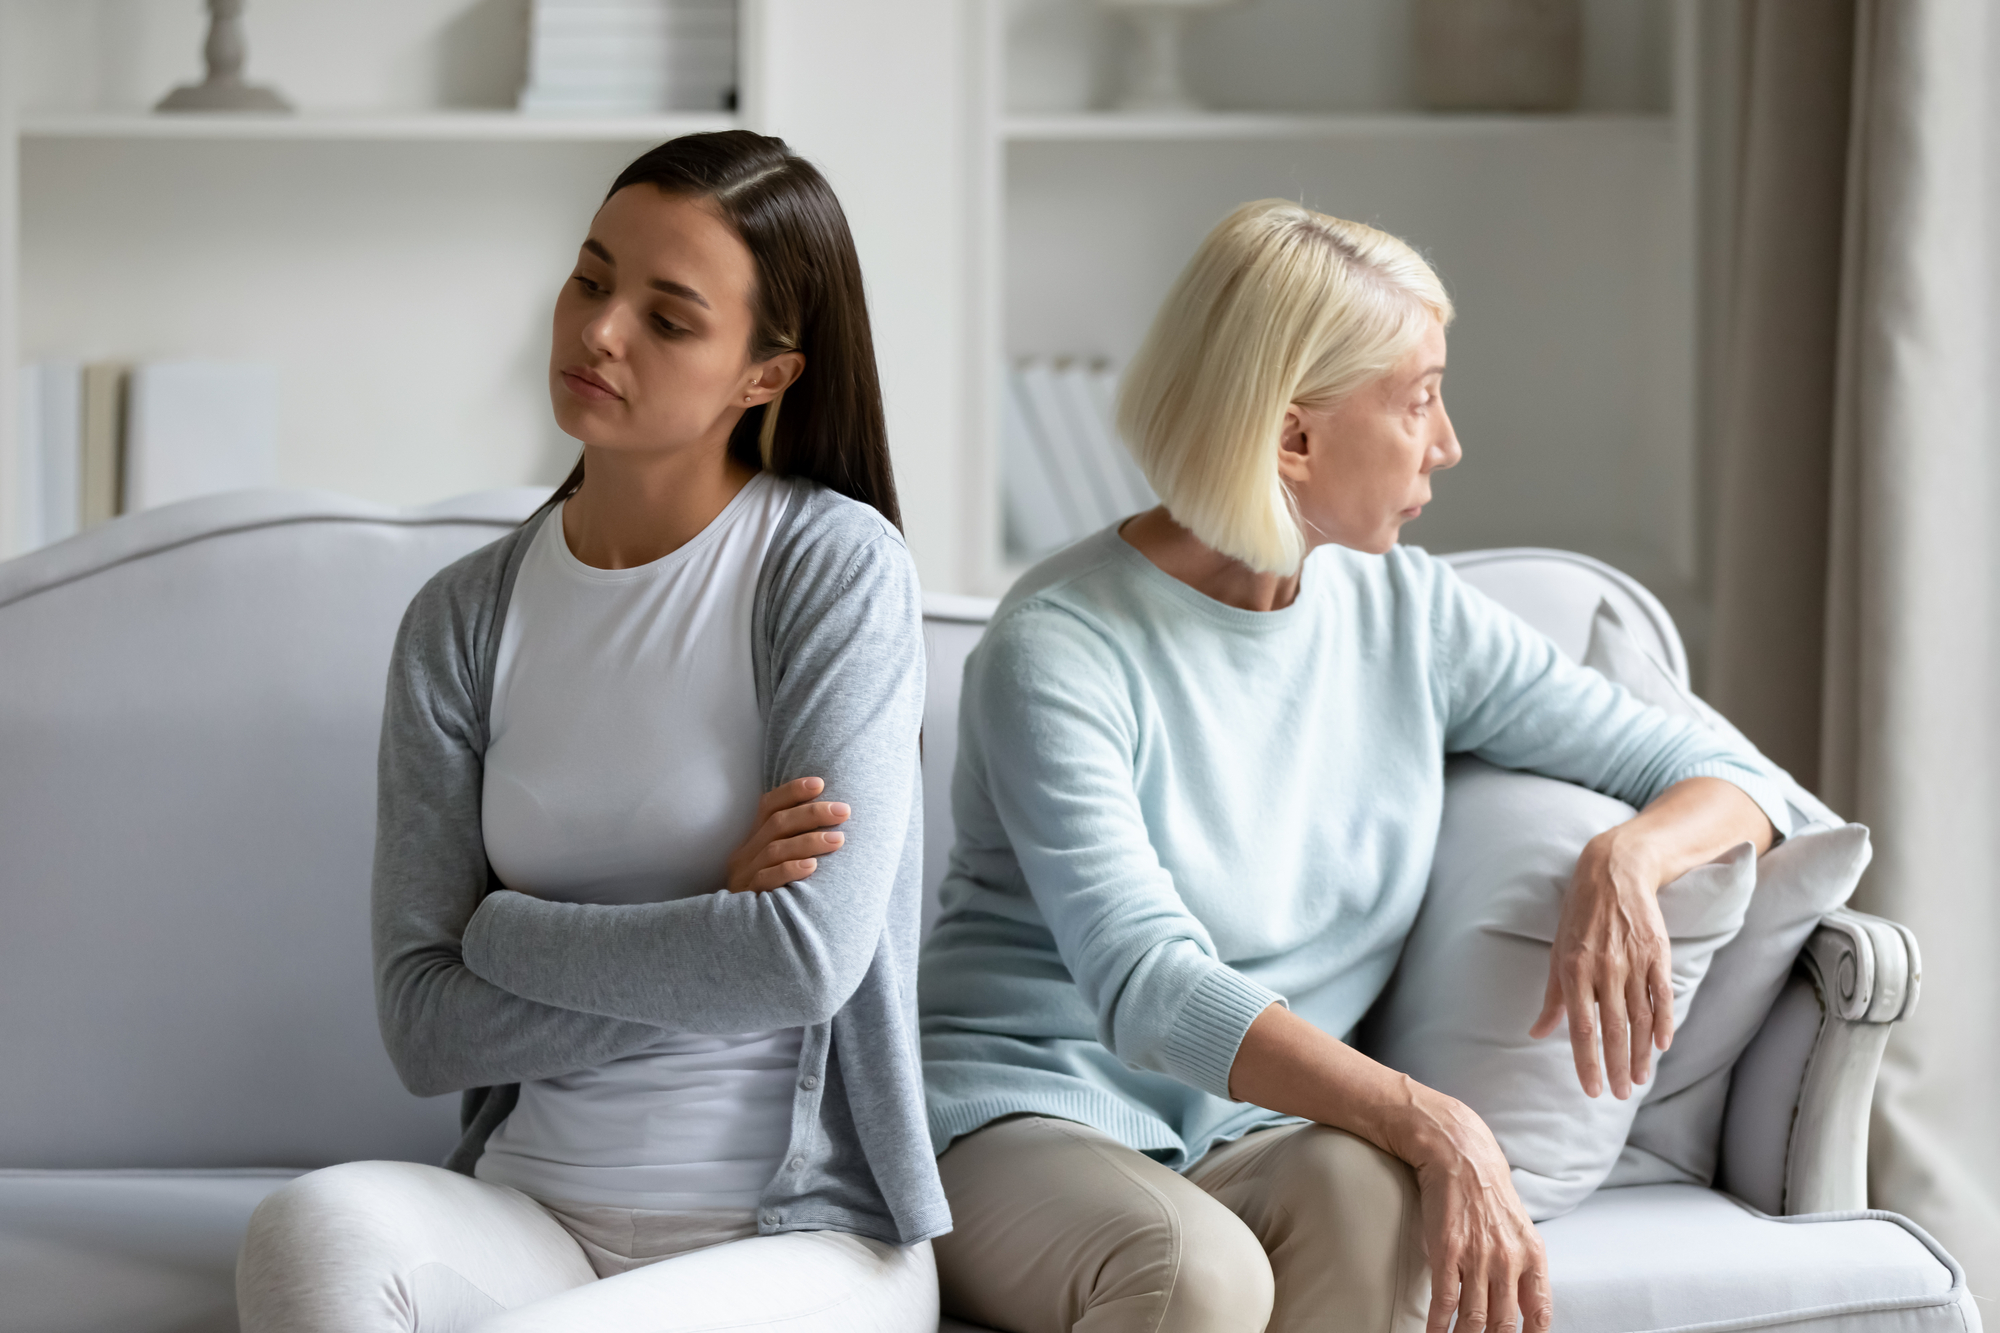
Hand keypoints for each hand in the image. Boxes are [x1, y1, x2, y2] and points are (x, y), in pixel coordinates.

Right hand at [725, 777, 849, 893]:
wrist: (743, 940)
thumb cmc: (773, 897)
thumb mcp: (777, 867)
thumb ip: (795, 845)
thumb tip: (835, 823)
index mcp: (752, 842)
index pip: (768, 806)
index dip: (792, 792)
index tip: (820, 783)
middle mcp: (745, 855)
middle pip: (777, 824)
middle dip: (812, 813)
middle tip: (843, 811)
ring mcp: (744, 877)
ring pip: (775, 849)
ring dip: (809, 841)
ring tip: (838, 839)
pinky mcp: (748, 900)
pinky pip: (768, 880)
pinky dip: (791, 870)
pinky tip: (812, 866)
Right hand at [1408, 1088, 1551, 1332]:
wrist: (1459, 1154)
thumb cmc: (1487, 1193)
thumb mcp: (1518, 1230)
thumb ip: (1522, 1267)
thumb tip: (1522, 1307)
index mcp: (1532, 1256)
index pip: (1540, 1314)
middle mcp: (1508, 1261)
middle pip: (1504, 1325)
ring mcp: (1477, 1258)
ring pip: (1474, 1320)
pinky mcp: (1446, 1252)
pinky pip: (1444, 1302)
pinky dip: (1438, 1326)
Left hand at [1530, 829, 1671, 1098]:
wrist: (1614, 873)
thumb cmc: (1579, 916)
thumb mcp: (1557, 952)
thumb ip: (1552, 997)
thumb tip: (1539, 1033)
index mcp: (1574, 970)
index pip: (1582, 1028)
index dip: (1587, 1062)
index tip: (1591, 1090)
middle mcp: (1604, 970)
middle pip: (1614, 1030)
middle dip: (1616, 1067)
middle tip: (1620, 1095)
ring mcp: (1634, 962)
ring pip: (1640, 1019)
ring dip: (1640, 1054)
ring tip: (1639, 1080)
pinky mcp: (1658, 954)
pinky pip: (1662, 997)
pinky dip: (1664, 1023)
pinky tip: (1662, 1047)